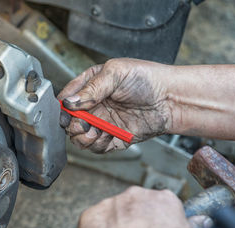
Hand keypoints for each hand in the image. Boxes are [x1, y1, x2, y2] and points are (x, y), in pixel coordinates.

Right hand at [58, 58, 173, 152]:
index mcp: (90, 86)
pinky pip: (97, 147)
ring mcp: (103, 122)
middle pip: (70, 122)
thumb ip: (91, 88)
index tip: (69, 111)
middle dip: (73, 125)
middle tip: (84, 124)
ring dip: (84, 138)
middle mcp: (94, 106)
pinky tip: (107, 136)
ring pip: (80, 137)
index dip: (64, 108)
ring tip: (95, 132)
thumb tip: (70, 103)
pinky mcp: (114, 137)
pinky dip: (98, 145)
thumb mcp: (115, 73)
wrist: (170, 99)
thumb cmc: (146, 79)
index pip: (67, 99)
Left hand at [72, 187, 192, 227]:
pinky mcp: (90, 217)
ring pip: (111, 215)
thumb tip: (201, 222)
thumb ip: (192, 225)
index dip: (155, 222)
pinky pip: (92, 226)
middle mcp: (135, 196)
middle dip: (133, 222)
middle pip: (133, 207)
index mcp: (162, 199)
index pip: (159, 206)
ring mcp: (110, 205)